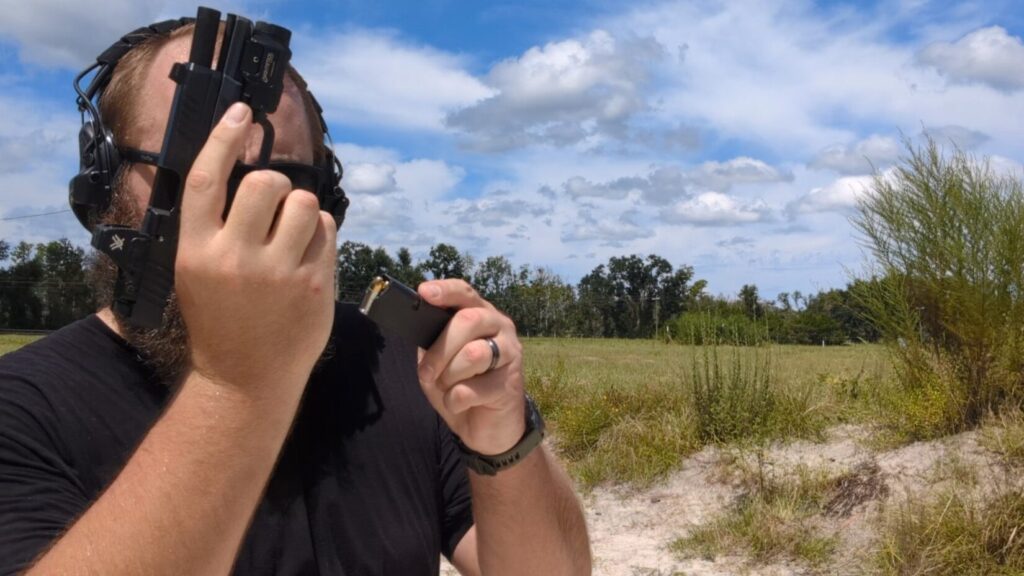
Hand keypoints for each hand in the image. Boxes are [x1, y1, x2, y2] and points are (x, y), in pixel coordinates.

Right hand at [174, 102, 336, 394]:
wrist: (245, 379)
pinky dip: (321, 232)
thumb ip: (214, 224)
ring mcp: (279, 273)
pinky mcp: (315, 285)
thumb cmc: (220, 319)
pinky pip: (328, 230)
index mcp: (196, 250)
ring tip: (292, 233)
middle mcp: (235, 258)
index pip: (205, 179)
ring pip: (304, 203)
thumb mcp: (196, 271)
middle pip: (264, 183)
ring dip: (302, 209)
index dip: (223, 139)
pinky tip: (307, 254)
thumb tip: (242, 170)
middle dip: (274, 185)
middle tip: (272, 206)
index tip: (240, 113)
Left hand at [417, 279, 526, 455]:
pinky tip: (460, 404)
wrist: (488, 428)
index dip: (445, 291)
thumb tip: (416, 327)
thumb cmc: (461, 387)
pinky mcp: (509, 384)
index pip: (465, 293)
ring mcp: (509, 354)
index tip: (424, 292)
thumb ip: (431, 342)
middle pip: (468, 320)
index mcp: (481, 315)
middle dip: (440, 349)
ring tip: (447, 388)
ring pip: (472, 354)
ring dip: (448, 376)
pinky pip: (471, 389)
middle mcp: (500, 327)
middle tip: (427, 373)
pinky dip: (454, 400)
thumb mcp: (438, 362)